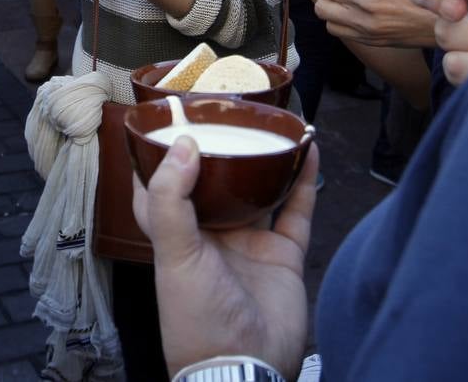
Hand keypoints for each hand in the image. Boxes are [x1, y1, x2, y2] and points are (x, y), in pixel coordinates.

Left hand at [133, 137, 316, 378]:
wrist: (246, 366)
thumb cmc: (197, 319)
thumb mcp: (174, 256)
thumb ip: (171, 200)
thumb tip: (180, 145)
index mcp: (177, 239)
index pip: (160, 191)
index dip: (158, 159)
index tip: (164, 122)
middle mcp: (212, 238)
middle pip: (216, 184)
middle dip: (222, 151)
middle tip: (227, 111)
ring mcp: (250, 244)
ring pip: (259, 191)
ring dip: (266, 160)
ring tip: (271, 123)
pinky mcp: (284, 255)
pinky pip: (297, 210)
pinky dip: (304, 180)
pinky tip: (309, 150)